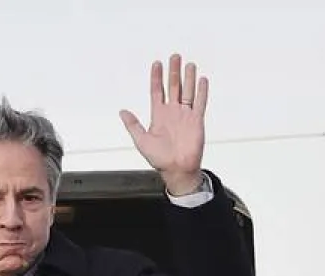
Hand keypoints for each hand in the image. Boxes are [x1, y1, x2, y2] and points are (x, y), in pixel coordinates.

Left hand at [120, 53, 207, 195]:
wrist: (177, 170)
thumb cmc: (160, 159)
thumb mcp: (141, 141)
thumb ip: (133, 125)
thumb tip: (122, 112)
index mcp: (159, 115)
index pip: (157, 91)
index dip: (156, 77)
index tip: (157, 64)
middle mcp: (172, 112)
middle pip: (173, 86)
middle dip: (173, 71)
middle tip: (174, 56)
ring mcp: (185, 115)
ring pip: (187, 91)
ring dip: (188, 77)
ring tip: (188, 64)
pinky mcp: (196, 120)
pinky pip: (200, 103)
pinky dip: (201, 91)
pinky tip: (202, 80)